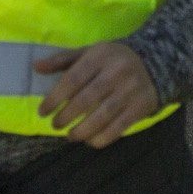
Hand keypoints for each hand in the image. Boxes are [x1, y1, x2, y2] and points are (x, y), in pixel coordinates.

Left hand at [30, 40, 159, 148]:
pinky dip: (101, 138)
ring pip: (102, 117)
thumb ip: (63, 60)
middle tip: (55, 125)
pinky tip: (90, 140)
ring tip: (70, 135)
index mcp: (101, 56)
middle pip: (86, 100)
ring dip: (81, 131)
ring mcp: (130, 90)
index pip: (73, 79)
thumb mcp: (90, 53)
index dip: (54, 98)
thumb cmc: (114, 59)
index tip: (43, 111)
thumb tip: (36, 67)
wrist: (156, 62)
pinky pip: (118, 128)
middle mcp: (116, 72)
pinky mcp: (141, 107)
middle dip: (66, 117)